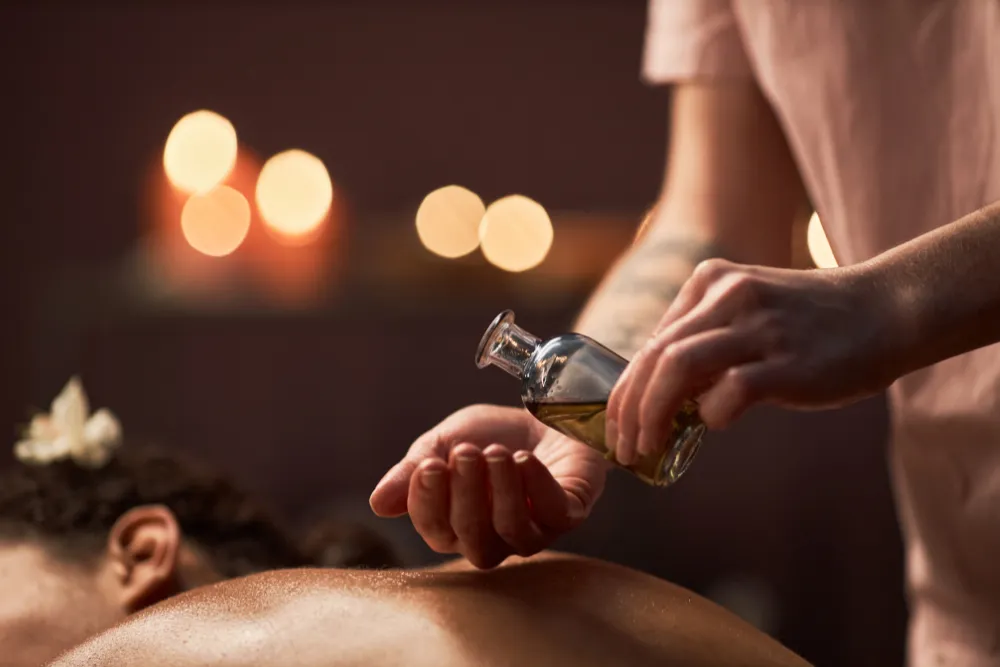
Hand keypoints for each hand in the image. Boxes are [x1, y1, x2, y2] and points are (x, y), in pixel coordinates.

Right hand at [369, 404, 608, 567]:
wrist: (543, 413)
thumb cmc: (491, 435)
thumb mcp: (445, 442)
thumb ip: (412, 470)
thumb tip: (378, 503)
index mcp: (457, 524)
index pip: (436, 531)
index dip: (429, 503)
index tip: (430, 465)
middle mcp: (495, 537)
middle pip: (474, 543)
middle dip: (466, 496)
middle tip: (465, 452)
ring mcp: (534, 530)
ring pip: (514, 534)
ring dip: (502, 492)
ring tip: (497, 453)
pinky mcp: (569, 513)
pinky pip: (554, 515)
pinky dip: (536, 486)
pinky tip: (525, 459)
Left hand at [607, 259, 899, 464]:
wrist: (887, 309)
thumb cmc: (810, 323)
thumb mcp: (748, 312)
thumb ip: (705, 341)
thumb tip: (659, 397)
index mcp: (711, 282)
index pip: (649, 343)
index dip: (625, 391)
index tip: (618, 427)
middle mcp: (728, 295)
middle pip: (654, 356)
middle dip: (628, 408)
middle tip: (622, 447)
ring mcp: (759, 327)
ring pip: (677, 366)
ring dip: (652, 413)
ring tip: (646, 446)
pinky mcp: (788, 361)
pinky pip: (730, 391)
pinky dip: (711, 414)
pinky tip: (716, 423)